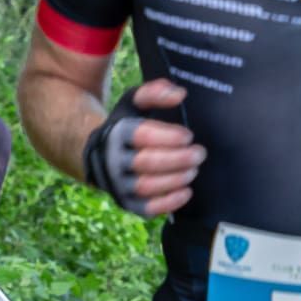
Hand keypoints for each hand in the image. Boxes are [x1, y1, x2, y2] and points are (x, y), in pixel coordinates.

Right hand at [83, 79, 204, 218]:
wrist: (102, 156)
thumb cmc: (126, 127)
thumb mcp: (134, 103)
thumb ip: (155, 92)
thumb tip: (179, 94)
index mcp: (116, 134)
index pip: (142, 136)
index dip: (168, 136)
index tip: (188, 136)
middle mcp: (113, 161)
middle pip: (147, 162)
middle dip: (178, 159)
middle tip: (199, 154)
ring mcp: (119, 185)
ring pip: (148, 185)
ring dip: (176, 179)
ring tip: (193, 170)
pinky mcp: (128, 203)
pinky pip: (148, 208)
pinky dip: (169, 202)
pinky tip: (186, 191)